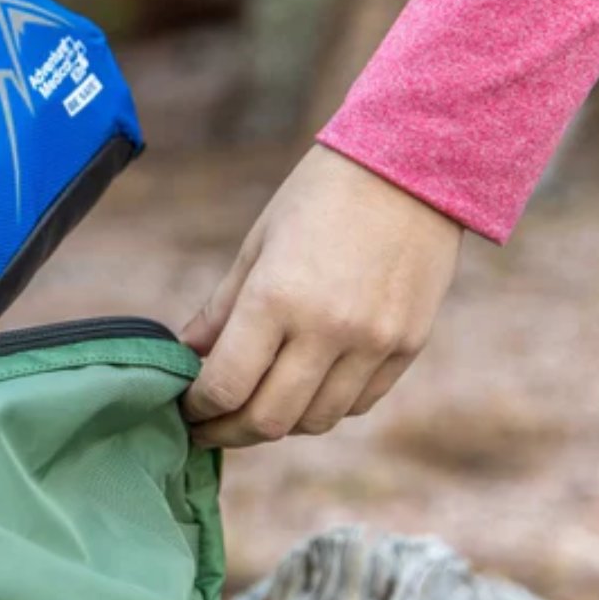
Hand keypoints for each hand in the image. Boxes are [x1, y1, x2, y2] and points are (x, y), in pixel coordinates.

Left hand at [181, 145, 462, 447]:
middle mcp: (327, 330)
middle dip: (228, 433)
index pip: (225, 386)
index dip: (198, 409)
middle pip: (268, 420)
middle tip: (207, 429)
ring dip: (278, 425)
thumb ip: (221, 310)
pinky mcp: (408, 348)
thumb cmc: (321, 196)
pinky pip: (358, 404)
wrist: (413, 166)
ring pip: (315, 421)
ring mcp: (373, 343)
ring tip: (253, 410)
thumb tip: (185, 355)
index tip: (185, 409)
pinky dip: (324, 408)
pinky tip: (304, 391)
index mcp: (277, 298)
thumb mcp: (258, 245)